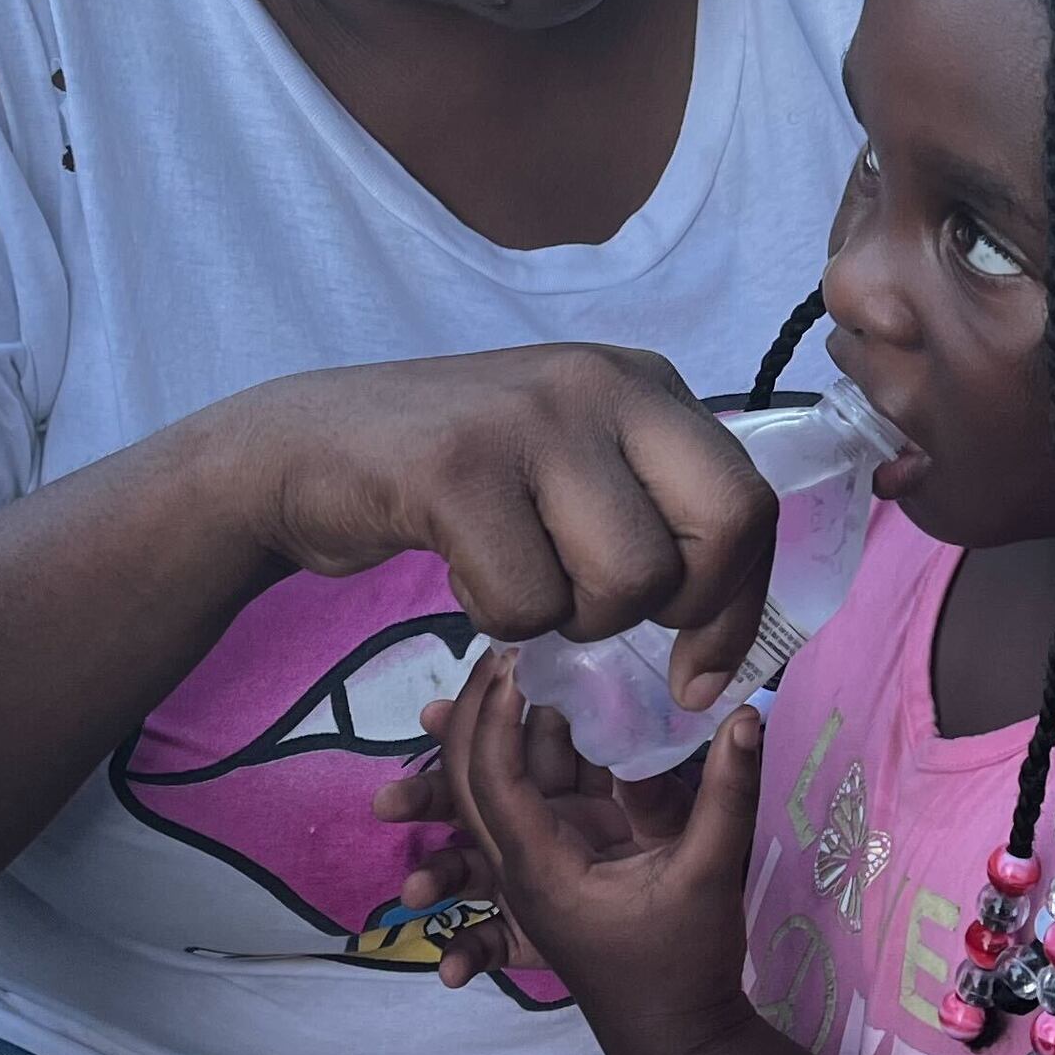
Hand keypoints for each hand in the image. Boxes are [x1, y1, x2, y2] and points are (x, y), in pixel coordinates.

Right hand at [231, 349, 778, 719]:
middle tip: (607, 617)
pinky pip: (528, 603)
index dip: (740, 605)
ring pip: (626, 580)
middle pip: (719, 533)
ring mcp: (530, 418)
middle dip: (677, 611)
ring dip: (572, 618)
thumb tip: (727, 645)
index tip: (701, 670)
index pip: (750, 504)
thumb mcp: (575, 466)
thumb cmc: (459, 480)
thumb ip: (654, 517)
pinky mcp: (456, 468)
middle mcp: (601, 384)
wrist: (303, 447)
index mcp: (646, 384)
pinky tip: (466, 568)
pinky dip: (499, 621)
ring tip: (519, 575)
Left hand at [427, 652, 760, 1054]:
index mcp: (539, 868)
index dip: (496, 715)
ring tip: (505, 662)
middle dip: (475, 709)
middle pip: (472, 775)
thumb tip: (748, 716)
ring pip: (494, 782)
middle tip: (500, 643)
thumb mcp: (708, 875)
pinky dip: (531, 749)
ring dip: (493, 725)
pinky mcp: (559, 859)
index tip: (517, 658)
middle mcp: (522, 860)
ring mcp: (536, 861)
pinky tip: (544, 704)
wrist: (674, 1035)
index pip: (493, 780)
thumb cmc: (682, 963)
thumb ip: (727, 795)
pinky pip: (531, 795)